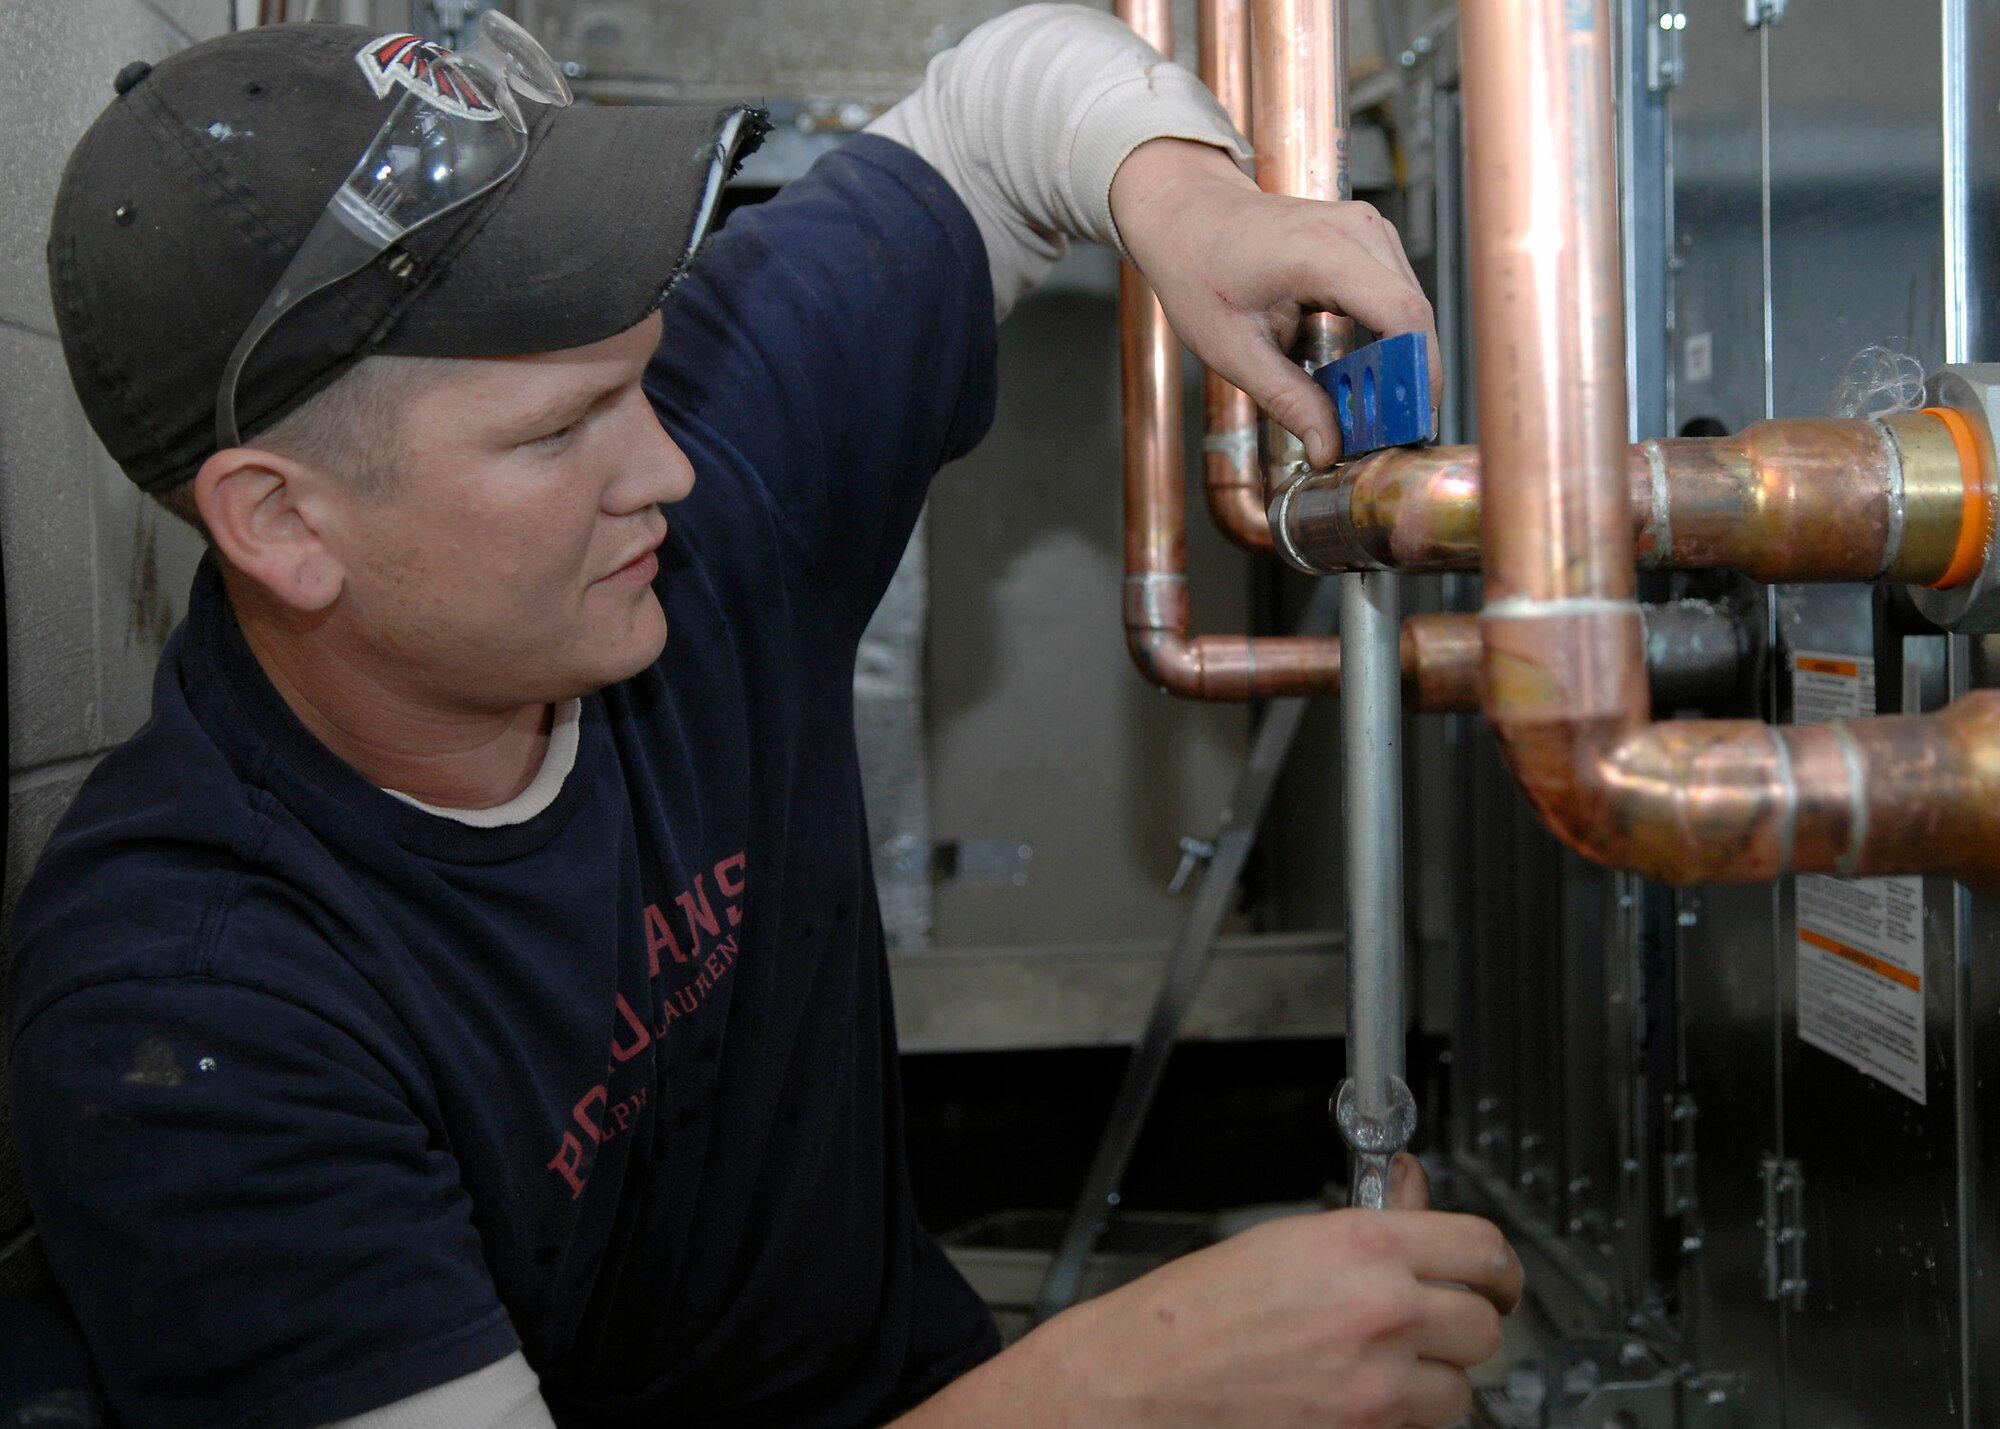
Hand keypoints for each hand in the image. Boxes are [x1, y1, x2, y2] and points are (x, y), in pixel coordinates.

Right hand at [1019, 1154, 1517, 1428]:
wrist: (1141, 1386)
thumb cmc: (1190, 1315)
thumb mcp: (1283, 1239)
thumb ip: (1369, 1220)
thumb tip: (1413, 1194)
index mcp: (1362, 1247)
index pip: (1482, 1247)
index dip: (1495, 1264)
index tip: (1493, 1275)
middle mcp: (1382, 1314)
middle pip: (1485, 1323)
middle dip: (1463, 1323)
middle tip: (1433, 1320)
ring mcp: (1379, 1387)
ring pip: (1462, 1389)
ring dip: (1435, 1380)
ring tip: (1382, 1365)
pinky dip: (1403, 1420)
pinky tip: (1358, 1399)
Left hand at [1108, 138, 1440, 468]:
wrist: (1187, 215)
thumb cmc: (1198, 270)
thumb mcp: (1232, 349)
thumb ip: (1287, 400)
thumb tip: (1329, 449)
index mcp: (1321, 251)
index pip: (1402, 315)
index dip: (1419, 374)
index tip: (1412, 425)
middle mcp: (1356, 230)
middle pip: (1414, 316)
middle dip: (1409, 380)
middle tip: (1389, 435)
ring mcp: (1366, 229)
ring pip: (1410, 308)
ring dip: (1399, 362)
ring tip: (1371, 410)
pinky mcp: (1367, 240)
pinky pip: (1395, 296)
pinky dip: (1387, 340)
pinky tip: (1363, 375)